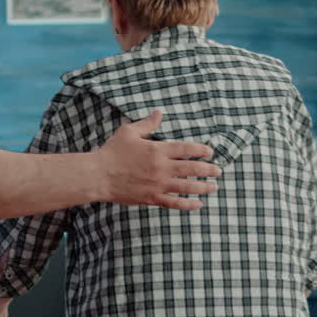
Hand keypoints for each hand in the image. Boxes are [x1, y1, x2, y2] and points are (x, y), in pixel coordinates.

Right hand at [96, 110, 220, 210]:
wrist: (98, 176)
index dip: (201, 150)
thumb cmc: (111, 152)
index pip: (186, 148)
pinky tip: (198, 204)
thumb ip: (147, 124)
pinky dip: (188, 204)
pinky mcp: (152, 198)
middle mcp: (161, 168)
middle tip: (218, 171)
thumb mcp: (128, 132)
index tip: (210, 152)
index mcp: (157, 150)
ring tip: (214, 187)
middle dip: (208, 169)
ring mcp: (158, 185)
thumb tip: (160, 112)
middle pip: (191, 168)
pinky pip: (174, 203)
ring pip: (187, 186)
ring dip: (203, 187)